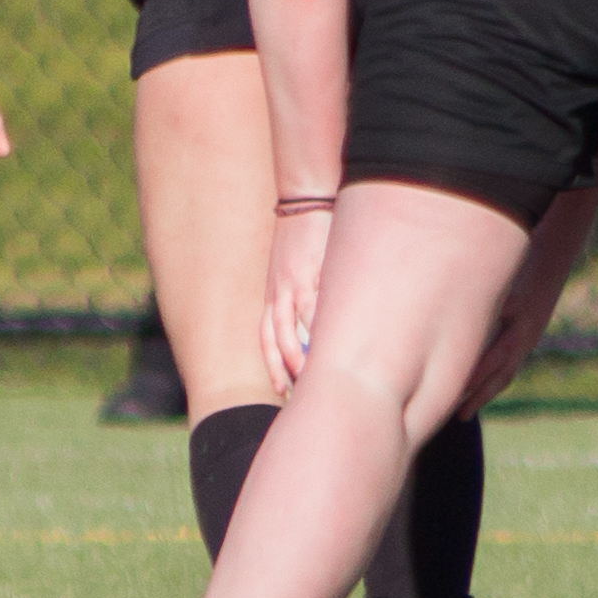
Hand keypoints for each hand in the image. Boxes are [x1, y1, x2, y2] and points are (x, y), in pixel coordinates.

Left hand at [264, 207, 332, 393]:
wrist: (306, 199)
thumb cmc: (307, 236)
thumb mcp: (296, 268)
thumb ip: (306, 295)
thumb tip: (322, 325)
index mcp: (274, 295)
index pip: (268, 338)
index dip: (273, 366)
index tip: (283, 391)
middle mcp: (277, 293)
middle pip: (274, 341)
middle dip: (283, 371)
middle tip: (293, 398)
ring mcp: (291, 285)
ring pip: (290, 331)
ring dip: (298, 359)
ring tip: (310, 383)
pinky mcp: (308, 274)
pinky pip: (311, 308)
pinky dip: (318, 331)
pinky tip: (330, 347)